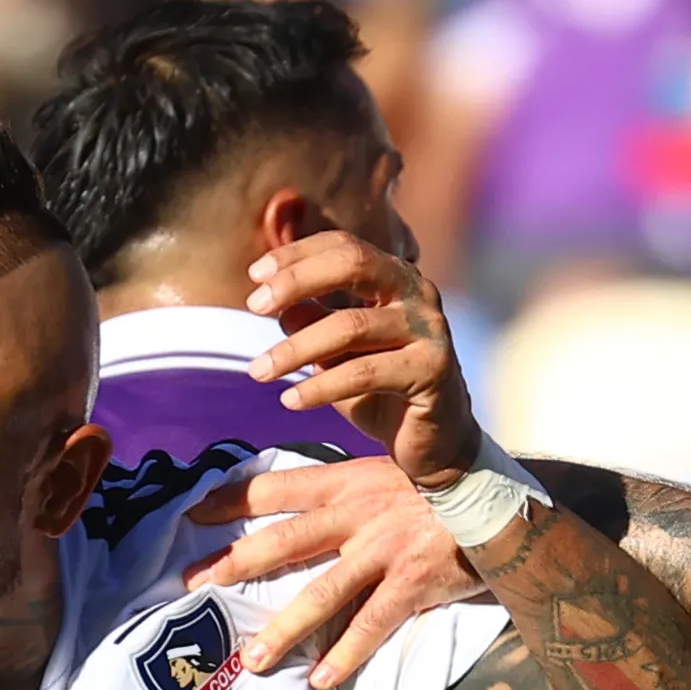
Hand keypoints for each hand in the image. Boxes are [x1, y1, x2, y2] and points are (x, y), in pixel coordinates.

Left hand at [196, 454, 492, 684]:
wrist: (500, 503)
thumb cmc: (440, 490)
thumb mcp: (388, 472)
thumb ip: (346, 490)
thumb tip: (302, 509)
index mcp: (349, 479)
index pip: (276, 487)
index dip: (230, 500)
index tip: (189, 513)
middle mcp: (361, 512)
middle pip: (284, 541)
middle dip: (233, 565)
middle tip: (190, 586)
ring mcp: (386, 550)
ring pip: (323, 593)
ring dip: (284, 629)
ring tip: (252, 660)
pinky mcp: (415, 582)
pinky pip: (372, 624)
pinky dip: (346, 655)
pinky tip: (321, 680)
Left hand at [245, 229, 484, 487]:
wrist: (436, 443)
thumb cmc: (383, 392)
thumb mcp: (338, 354)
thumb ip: (313, 323)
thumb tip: (276, 306)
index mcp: (397, 278)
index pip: (345, 247)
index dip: (298, 255)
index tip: (255, 276)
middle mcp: (418, 294)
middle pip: (353, 264)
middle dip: (296, 280)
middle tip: (254, 306)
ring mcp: (430, 329)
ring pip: (350, 325)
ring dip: (296, 348)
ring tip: (259, 371)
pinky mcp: (432, 370)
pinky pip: (364, 373)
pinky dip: (320, 386)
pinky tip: (291, 401)